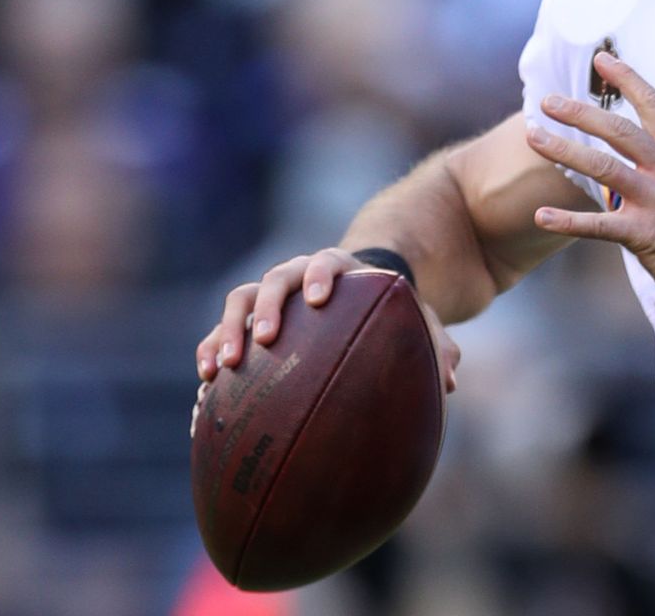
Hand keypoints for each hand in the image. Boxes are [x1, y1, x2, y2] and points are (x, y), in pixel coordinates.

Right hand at [194, 247, 460, 393]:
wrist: (355, 299)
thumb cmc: (389, 312)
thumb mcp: (416, 320)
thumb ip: (434, 343)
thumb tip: (449, 382)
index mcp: (339, 268)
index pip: (326, 261)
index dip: (321, 275)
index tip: (320, 298)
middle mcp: (297, 276)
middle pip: (275, 280)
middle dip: (267, 307)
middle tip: (266, 338)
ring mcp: (269, 297)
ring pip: (239, 302)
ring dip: (226, 330)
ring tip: (221, 366)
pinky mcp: (247, 322)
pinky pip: (219, 334)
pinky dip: (209, 355)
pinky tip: (205, 393)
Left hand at [524, 50, 654, 309]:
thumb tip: (636, 153)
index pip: (654, 106)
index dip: (627, 80)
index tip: (602, 60)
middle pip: (620, 130)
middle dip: (581, 112)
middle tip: (548, 101)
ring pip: (603, 166)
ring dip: (564, 150)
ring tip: (534, 137)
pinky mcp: (644, 234)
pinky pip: (598, 225)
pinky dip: (567, 220)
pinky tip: (541, 216)